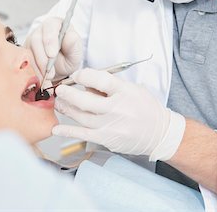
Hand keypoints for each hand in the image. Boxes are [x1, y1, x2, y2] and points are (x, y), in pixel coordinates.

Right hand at [26, 17, 81, 79]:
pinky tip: (40, 80)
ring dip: (37, 68)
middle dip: (43, 59)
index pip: (50, 27)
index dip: (50, 40)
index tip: (52, 54)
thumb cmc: (68, 56)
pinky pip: (25, 62)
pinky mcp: (24, 53)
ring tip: (47, 79)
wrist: (60, 68)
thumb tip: (70, 37)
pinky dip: (33, 72)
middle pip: (36, 40)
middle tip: (50, 72)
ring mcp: (30, 42)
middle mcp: (40, 31)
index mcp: (54, 24)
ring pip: (28, 52)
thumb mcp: (75, 52)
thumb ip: (73, 45)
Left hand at [52, 68, 185, 160]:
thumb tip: (84, 83)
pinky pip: (83, 135)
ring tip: (58, 103)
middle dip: (68, 94)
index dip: (85, 76)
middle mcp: (118, 109)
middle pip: (86, 101)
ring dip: (65, 109)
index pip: (101, 80)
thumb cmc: (144, 108)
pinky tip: (56, 128)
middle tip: (59, 90)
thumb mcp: (132, 89)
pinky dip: (68, 131)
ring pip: (81, 117)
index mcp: (126, 92)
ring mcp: (111, 126)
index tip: (76, 75)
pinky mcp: (107, 139)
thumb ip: (109, 86)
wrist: (160, 134)